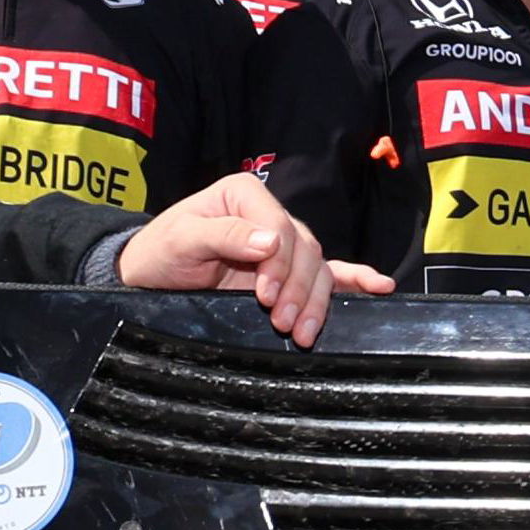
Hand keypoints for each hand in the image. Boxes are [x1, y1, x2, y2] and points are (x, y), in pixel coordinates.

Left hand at [122, 175, 391, 345]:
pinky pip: (328, 273)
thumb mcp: (181, 238)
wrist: (150, 277)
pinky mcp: (287, 271)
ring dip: (316, 302)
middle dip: (298, 290)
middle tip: (283, 324)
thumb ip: (222, 235)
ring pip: (318, 269)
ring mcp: (282, 245)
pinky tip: (379, 288)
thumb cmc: (159, 252)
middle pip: (305, 251)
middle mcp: (269, 216)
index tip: (264, 296)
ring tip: (302, 333)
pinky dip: (354, 280)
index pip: (280, 226)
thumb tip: (270, 241)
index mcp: (245, 196)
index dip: (279, 264)